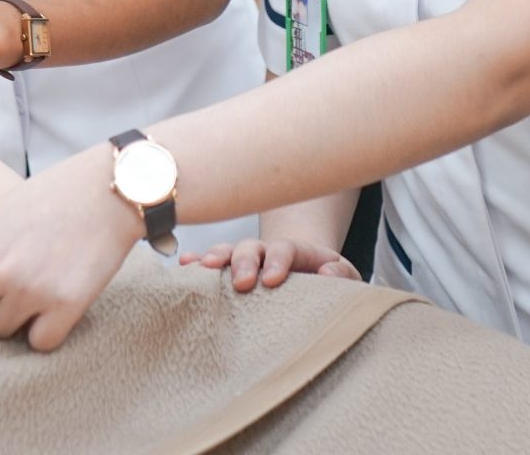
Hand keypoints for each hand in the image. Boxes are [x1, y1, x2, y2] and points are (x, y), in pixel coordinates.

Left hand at [0, 145, 141, 350]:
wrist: (106, 189)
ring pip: (3, 336)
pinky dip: (48, 331)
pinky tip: (59, 302)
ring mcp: (27, 289)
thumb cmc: (49, 202)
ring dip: (19, 322)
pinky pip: (40, 343)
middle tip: (5, 307)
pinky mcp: (63, 304)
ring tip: (41, 288)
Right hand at [193, 237, 356, 291]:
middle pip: (251, 247)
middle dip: (244, 261)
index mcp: (296, 252)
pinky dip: (197, 263)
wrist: (309, 277)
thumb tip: (329, 272)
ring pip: (227, 252)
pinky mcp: (230, 273)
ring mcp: (246, 261)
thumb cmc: (327, 280)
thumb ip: (343, 274)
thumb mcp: (344, 277)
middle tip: (241, 283)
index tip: (272, 280)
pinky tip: (185, 265)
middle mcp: (267, 252)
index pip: (285, 248)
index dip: (278, 260)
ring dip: (215, 258)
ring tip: (203, 268)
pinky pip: (210, 264)